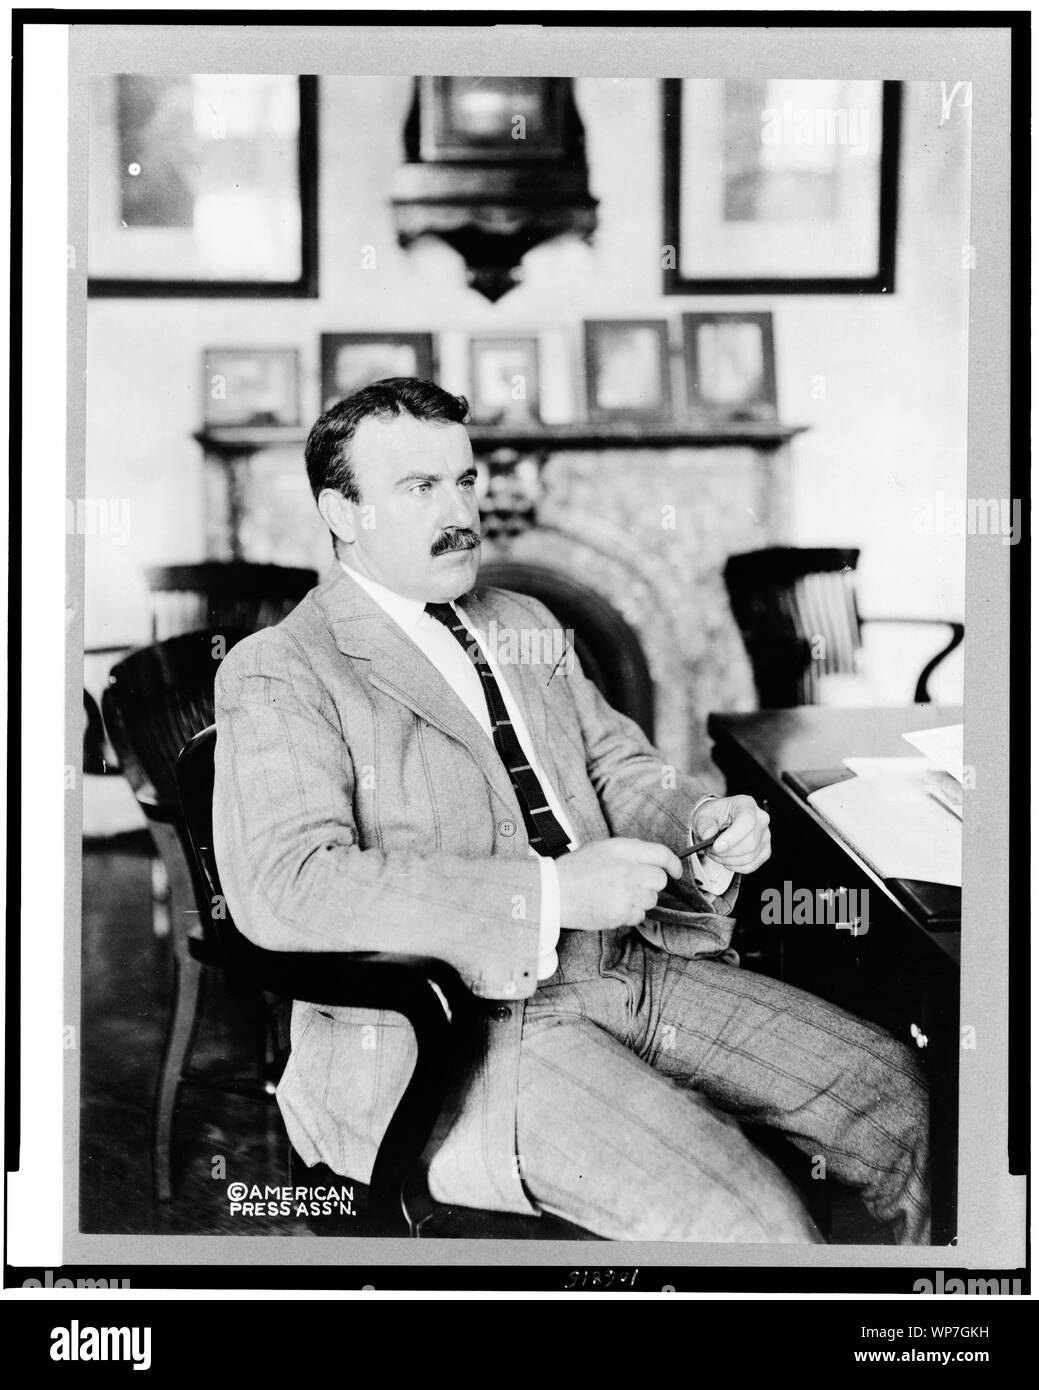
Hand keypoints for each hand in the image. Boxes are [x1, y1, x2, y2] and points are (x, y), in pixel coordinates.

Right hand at [557, 838, 682, 931]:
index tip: (676, 871)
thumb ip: (629, 853)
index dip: (673, 863)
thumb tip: (651, 861)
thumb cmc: (575, 870)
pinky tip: (611, 907)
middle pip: (659, 880)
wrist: (553, 892)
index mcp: (623, 849)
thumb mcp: (602, 848)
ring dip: (639, 901)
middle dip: (651, 885)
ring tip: (616, 896)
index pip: (661, 854)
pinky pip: (638, 916)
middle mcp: (628, 869)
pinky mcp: (620, 912)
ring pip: (650, 900)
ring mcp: (625, 892)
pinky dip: (628, 914)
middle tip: (634, 886)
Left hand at [691, 794, 770, 872]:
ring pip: (750, 856)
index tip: (717, 846)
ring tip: (716, 853)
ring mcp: (765, 836)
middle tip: (711, 850)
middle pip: (750, 843)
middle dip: (726, 852)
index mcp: (746, 805)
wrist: (719, 821)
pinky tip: (726, 859)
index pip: (747, 821)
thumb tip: (707, 835)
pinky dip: (735, 866)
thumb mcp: (703, 815)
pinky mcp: (765, 851)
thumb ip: (704, 824)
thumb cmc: (714, 816)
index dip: (732, 837)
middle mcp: (760, 819)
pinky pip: (751, 865)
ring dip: (728, 860)